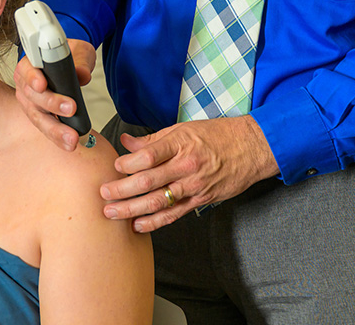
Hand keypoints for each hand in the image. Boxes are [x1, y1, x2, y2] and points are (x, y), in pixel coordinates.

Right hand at [13, 38, 95, 150]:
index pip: (27, 69)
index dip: (33, 78)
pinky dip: (58, 136)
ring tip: (72, 137)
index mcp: (30, 64)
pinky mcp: (39, 116)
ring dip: (56, 129)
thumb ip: (80, 60)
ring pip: (38, 117)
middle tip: (71, 109)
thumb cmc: (70, 56)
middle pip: (33, 97)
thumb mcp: (79, 51)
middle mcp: (25, 84)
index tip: (42, 85)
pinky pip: (46, 128)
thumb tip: (81, 75)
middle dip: (52, 105)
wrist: (69, 66)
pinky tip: (69, 143)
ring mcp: (30, 103)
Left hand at [99, 116, 278, 232]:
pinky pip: (173, 214)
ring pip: (157, 201)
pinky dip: (154, 222)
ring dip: (131, 209)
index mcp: (181, 143)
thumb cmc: (218, 135)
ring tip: (112, 212)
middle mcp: (186, 166)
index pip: (148, 156)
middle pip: (147, 181)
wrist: (251, 148)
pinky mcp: (200, 200)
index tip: (114, 166)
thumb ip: (154, 139)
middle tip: (103, 194)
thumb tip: (127, 142)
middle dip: (121, 190)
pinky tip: (138, 225)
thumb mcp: (185, 129)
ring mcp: (194, 186)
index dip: (127, 164)